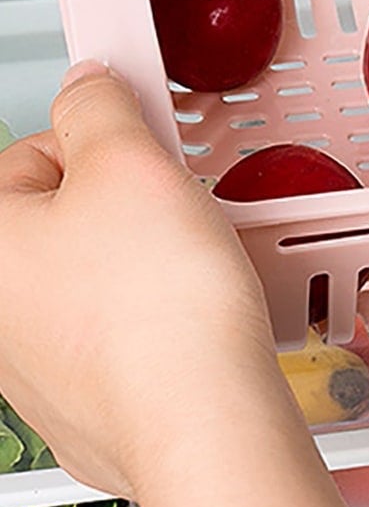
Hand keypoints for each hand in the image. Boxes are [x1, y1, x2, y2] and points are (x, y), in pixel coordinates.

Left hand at [0, 63, 368, 506]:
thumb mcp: (130, 161)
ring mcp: (29, 372)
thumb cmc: (157, 306)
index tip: (142, 153)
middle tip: (169, 209)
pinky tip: (182, 319)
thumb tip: (86, 85)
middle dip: (120, 206)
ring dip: (137, 262)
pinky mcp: (78, 409)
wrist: (201, 421)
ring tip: (184, 267)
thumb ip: (99, 106)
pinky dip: (149, 321)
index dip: (99, 142)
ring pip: (89, 278)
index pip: (30, 154)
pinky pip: (115, 337)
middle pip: (59, 219)